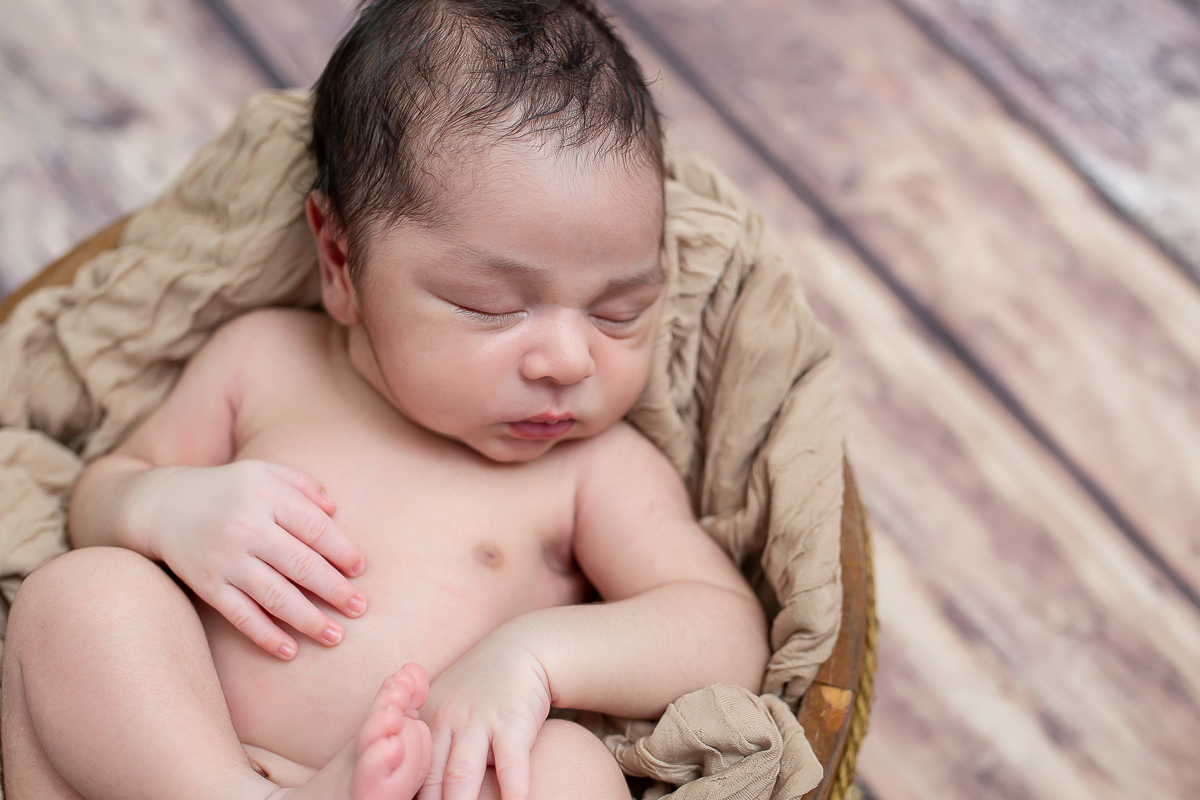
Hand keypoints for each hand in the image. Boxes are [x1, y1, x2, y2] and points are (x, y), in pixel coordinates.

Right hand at [133, 459, 366, 658]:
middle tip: (360, 609)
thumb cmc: (228, 489)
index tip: (360, 570)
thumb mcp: (264, 471)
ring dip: (308, 619)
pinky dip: (265, 636)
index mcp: (267, 495)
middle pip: (300, 564)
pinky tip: (289, 651)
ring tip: (335, 636)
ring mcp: (226, 559)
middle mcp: (247, 527)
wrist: (163, 504)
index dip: (342, 550)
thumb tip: (337, 509)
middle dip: (335, 590)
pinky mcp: (206, 584)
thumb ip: (303, 485)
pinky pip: (241, 615)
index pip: (314, 527)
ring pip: (275, 595)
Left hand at [417, 630, 551, 799]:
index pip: (409, 773)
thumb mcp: (448, 706)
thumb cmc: (484, 686)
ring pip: (460, 776)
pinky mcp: (511, 721)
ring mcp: (478, 721)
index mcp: (426, 724)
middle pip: (428, 781)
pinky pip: (510, 765)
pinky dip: (512, 792)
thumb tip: (418, 786)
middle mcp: (445, 723)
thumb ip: (433, 744)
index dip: (404, 796)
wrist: (522, 647)